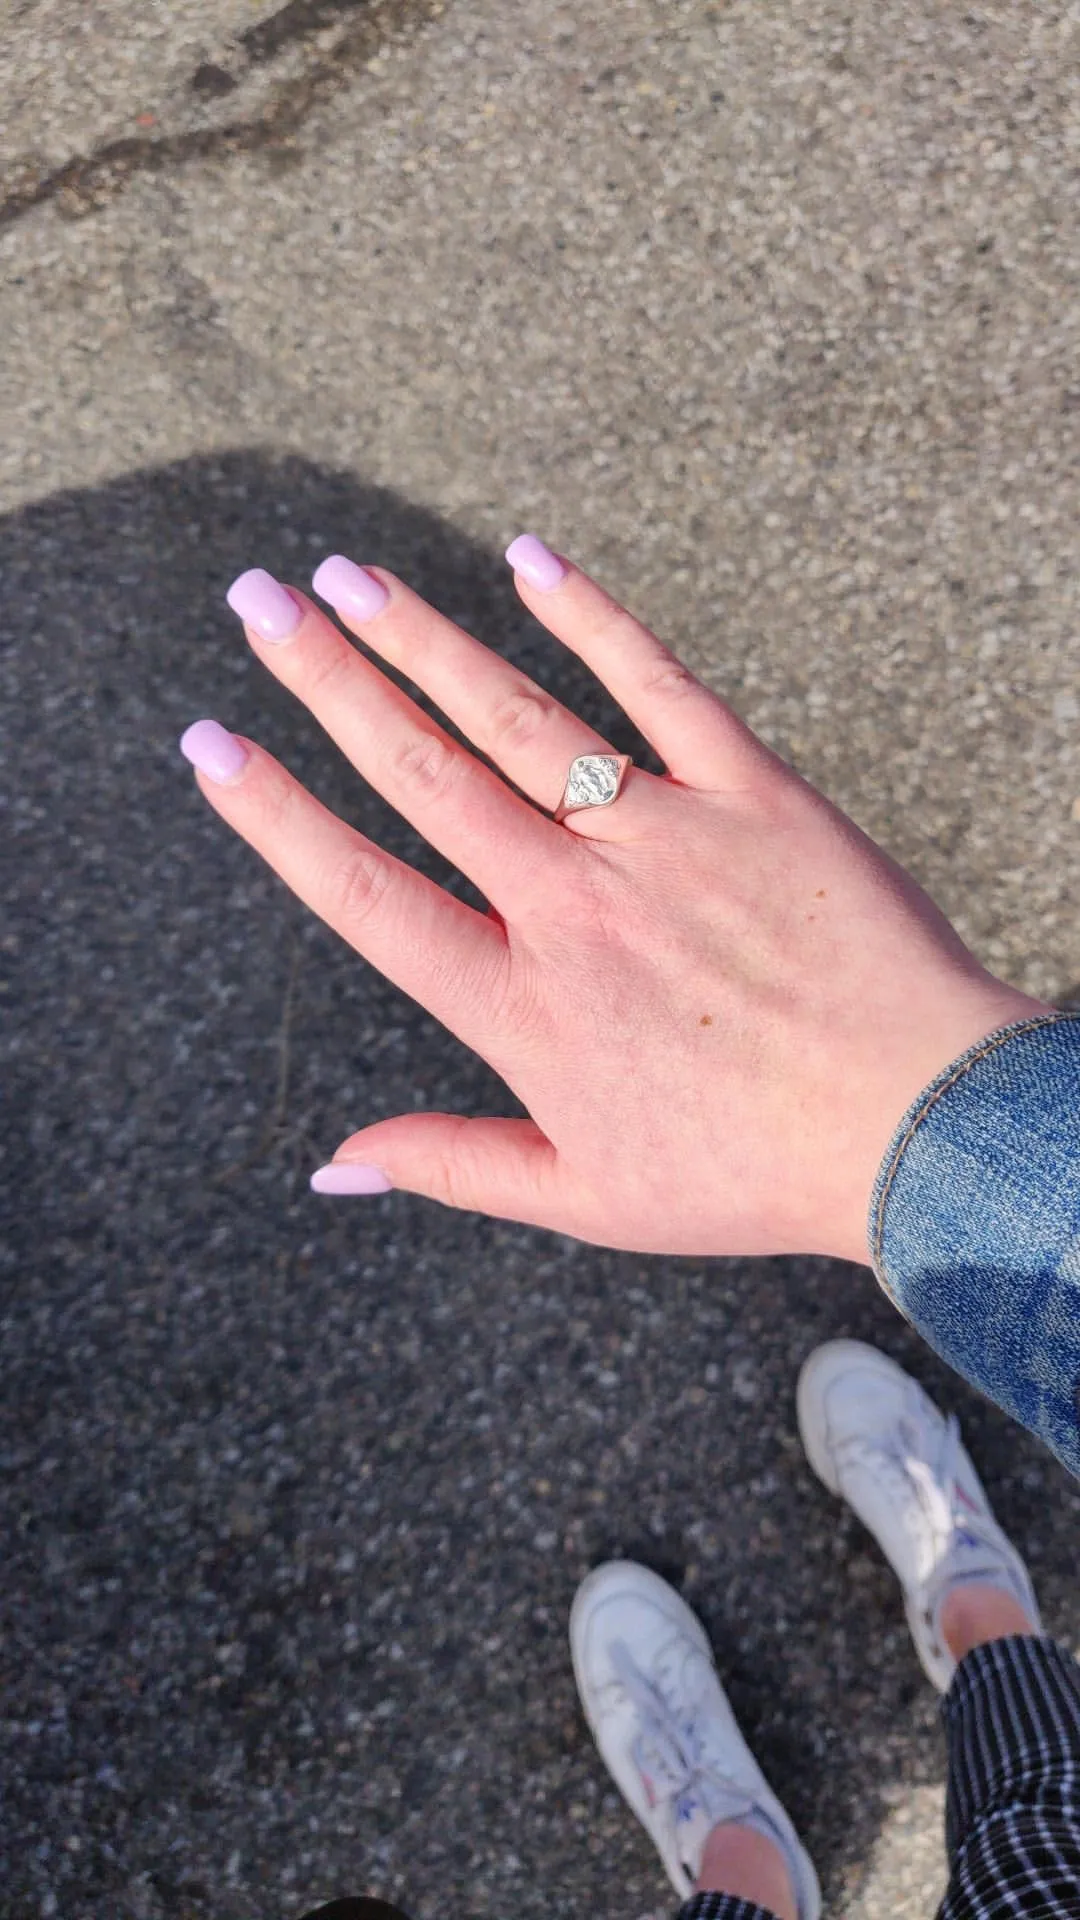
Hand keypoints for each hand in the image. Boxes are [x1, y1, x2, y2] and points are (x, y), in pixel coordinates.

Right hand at [181, 538, 1048, 1263]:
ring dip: (424, 638)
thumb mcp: (586, 1198)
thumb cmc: (749, 1173)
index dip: (276, 816)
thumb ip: (450, 1164)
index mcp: (523, 1006)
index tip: (208, 743)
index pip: (367, 894)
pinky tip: (526, 559)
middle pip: (423, 774)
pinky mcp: (752, 793)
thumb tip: (328, 1166)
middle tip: (253, 598)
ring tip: (345, 572)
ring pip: (518, 717)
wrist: (917, 1126)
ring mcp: (663, 839)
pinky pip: (658, 685)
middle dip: (325, 678)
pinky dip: (592, 617)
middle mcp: (574, 908)